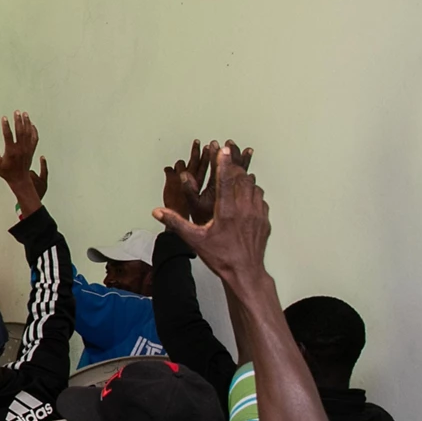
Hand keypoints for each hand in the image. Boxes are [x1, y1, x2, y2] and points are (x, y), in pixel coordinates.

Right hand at [0, 112, 45, 214]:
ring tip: (25, 114)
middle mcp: (20, 149)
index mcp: (11, 151)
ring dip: (27, 123)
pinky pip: (35, 138)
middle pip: (20, 131)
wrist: (20, 179)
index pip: (8, 135)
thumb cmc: (7, 172)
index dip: (6, 126)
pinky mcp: (32, 150)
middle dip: (18, 121)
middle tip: (17, 112)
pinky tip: (32, 124)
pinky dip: (34, 130)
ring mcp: (28, 149)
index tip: (4, 118)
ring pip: (28, 133)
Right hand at [154, 145, 270, 287]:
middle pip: (241, 179)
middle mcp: (244, 209)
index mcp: (226, 211)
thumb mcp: (194, 240)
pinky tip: (246, 192)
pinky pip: (260, 197)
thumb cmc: (219, 256)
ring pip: (253, 186)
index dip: (224, 163)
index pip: (225, 181)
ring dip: (244, 176)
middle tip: (229, 154)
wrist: (245, 271)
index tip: (223, 148)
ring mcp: (257, 213)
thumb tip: (157, 211)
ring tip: (236, 170)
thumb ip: (176, 223)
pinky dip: (252, 190)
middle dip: (234, 165)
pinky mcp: (264, 219)